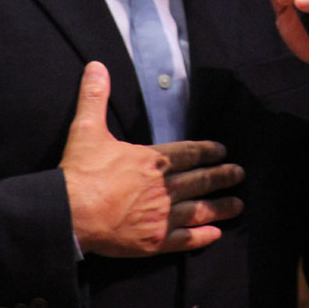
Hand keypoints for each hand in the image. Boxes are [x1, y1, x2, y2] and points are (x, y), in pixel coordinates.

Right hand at [59, 62, 243, 256]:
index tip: (223, 151)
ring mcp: (162, 216)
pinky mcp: (154, 241)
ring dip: (221, 206)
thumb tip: (96, 66)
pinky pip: (185, 240)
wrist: (69, 214)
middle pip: (201, 180)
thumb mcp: (87, 129)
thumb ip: (95, 97)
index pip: (189, 153)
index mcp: (152, 160)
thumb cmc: (80, 172)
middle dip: (222, 176)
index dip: (208, 152)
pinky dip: (203, 237)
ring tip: (238, 205)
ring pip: (200, 210)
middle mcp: (164, 187)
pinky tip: (215, 234)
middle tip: (239, 174)